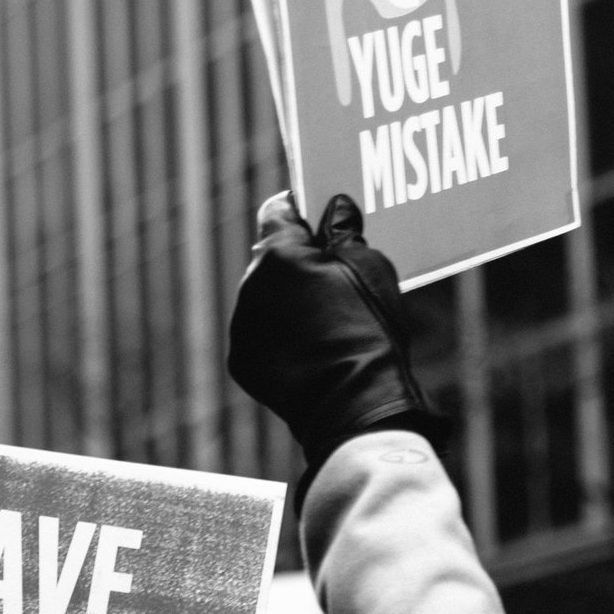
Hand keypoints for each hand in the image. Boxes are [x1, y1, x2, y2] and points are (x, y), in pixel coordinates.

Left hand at [227, 192, 447, 481]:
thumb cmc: (368, 329)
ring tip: (330, 317)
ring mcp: (243, 325)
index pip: (279, 210)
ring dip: (289, 297)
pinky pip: (262, 333)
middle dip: (299, 259)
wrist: (356, 404)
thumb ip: (344, 231)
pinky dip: (282, 333)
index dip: (301, 209)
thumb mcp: (370, 267)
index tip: (321, 213)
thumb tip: (335, 208)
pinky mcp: (243, 361)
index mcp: (279, 252)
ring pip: (266, 295)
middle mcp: (251, 284)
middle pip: (273, 256)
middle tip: (337, 272)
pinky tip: (315, 346)